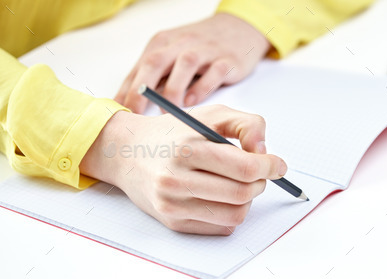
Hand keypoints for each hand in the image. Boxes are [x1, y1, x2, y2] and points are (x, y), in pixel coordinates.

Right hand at [80, 106, 285, 234]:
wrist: (126, 154)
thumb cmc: (175, 133)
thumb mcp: (211, 115)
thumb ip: (246, 124)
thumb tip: (265, 152)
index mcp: (187, 149)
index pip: (244, 167)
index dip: (269, 167)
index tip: (278, 165)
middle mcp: (176, 180)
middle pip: (242, 194)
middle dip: (260, 183)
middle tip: (259, 173)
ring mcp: (173, 205)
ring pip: (235, 215)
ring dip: (248, 200)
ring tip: (240, 184)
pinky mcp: (173, 223)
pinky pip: (221, 227)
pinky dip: (232, 213)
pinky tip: (223, 196)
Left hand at [115, 13, 270, 112]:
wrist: (237, 29)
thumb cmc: (200, 47)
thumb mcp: (172, 55)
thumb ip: (154, 76)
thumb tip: (129, 102)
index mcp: (164, 42)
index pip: (140, 67)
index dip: (128, 90)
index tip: (120, 111)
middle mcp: (182, 43)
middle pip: (157, 62)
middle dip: (143, 89)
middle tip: (136, 113)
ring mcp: (206, 50)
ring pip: (185, 65)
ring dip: (173, 90)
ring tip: (166, 111)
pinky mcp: (227, 60)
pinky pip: (213, 73)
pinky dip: (202, 88)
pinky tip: (193, 102)